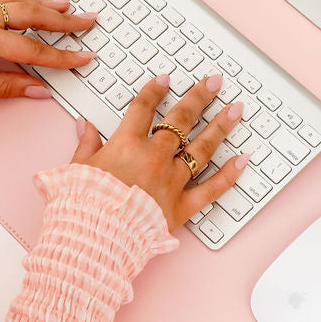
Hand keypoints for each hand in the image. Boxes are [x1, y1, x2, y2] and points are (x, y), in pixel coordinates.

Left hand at [0, 0, 97, 110]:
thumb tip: (37, 89)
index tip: (83, 59)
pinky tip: (31, 1)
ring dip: (46, 4)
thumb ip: (3, 88)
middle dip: (64, 21)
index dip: (62, 57)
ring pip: (17, 1)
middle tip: (89, 22)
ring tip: (69, 6)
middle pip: (32, 15)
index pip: (33, 49)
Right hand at [70, 73, 249, 230]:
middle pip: (181, 120)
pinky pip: (211, 189)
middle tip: (215, 82)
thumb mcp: (76, 170)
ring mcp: (171, 181)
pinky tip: (244, 159)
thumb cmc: (82, 208)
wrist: (93, 241)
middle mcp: (153, 158)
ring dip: (221, 127)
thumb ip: (85, 145)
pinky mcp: (181, 207)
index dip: (155, 90)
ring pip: (202, 149)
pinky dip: (229, 175)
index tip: (165, 79)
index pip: (143, 108)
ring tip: (236, 110)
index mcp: (126, 145)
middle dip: (199, 97)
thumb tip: (85, 125)